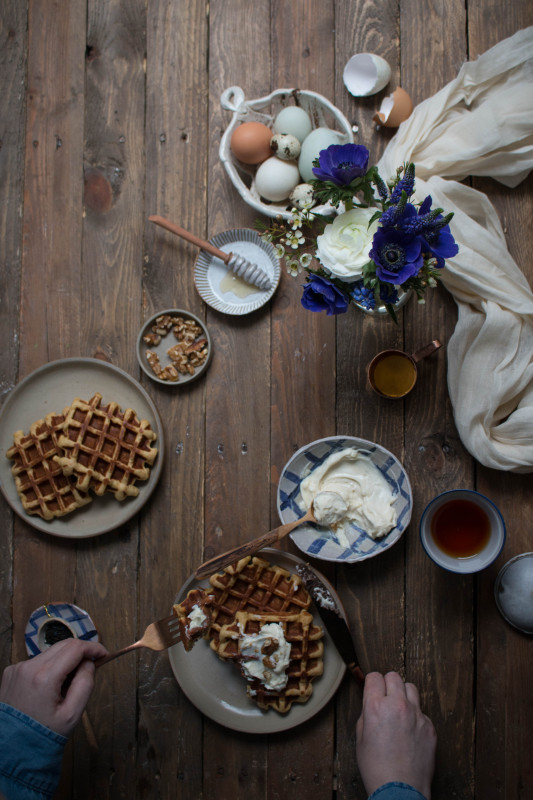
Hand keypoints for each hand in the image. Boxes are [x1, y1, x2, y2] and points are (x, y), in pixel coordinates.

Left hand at [0, 638, 107, 737]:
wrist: (11, 748)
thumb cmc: (42, 735)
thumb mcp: (72, 714)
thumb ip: (85, 683)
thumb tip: (89, 663)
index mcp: (44, 677)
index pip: (75, 648)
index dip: (93, 648)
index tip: (103, 654)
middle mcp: (28, 668)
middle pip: (63, 645)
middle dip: (80, 653)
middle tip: (89, 669)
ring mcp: (17, 669)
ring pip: (50, 653)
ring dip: (63, 661)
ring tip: (65, 686)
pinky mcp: (11, 672)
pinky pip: (37, 662)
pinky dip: (48, 668)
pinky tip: (48, 688)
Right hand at [356, 671, 436, 799]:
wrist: (400, 791)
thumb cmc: (377, 769)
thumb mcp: (361, 738)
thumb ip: (367, 714)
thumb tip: (372, 704)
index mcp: (376, 707)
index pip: (375, 677)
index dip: (372, 683)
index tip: (373, 688)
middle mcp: (397, 706)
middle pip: (394, 676)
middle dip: (387, 684)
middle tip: (385, 697)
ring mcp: (417, 715)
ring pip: (411, 688)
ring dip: (403, 694)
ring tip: (399, 709)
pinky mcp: (430, 726)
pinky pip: (422, 711)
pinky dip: (415, 716)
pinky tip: (410, 731)